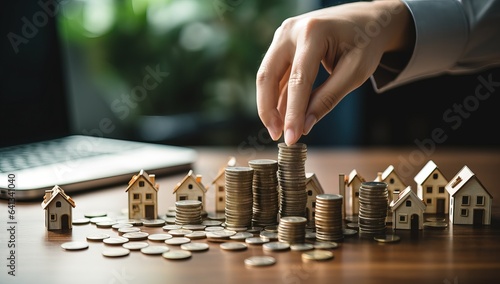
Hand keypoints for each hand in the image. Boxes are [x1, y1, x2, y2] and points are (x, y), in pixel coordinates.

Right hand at [256, 0, 413, 144]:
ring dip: (270, 104)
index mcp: (314, 32)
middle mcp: (291, 30)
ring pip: (266, 75)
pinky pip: (274, 73)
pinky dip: (277, 94)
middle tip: (277, 135)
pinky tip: (282, 114)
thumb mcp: (355, 73)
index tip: (291, 138)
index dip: (293, 112)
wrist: (365, 19)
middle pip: (268, 75)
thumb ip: (328, 98)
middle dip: (269, 109)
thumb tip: (305, 126)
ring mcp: (283, 34)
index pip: (298, 79)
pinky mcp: (282, 43)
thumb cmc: (365, 43)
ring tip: (280, 129)